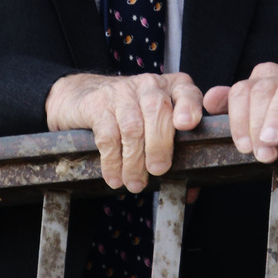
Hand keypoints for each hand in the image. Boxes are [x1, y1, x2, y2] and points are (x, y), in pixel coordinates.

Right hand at [46, 72, 202, 192]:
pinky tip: (115, 176)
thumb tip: (191, 192)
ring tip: (134, 182)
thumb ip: (176, 151)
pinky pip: (108, 135)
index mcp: (171, 88)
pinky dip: (112, 161)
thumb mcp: (156, 122)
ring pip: (132, 127)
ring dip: (134, 161)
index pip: (186, 93)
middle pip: (157, 110)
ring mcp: (122, 92)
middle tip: (157, 170)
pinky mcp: (98, 104)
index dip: (188, 107)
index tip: (186, 125)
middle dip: (159, 145)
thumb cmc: (132, 114)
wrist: (86, 94)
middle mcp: (148, 85)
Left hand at [203, 62, 277, 163]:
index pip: (240, 92)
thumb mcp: (257, 111)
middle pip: (261, 92)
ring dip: (277, 116)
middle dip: (257, 124)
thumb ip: (233, 106)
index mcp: (258, 79)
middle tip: (260, 153)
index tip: (242, 146)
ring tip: (272, 141)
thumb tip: (208, 101)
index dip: (239, 120)